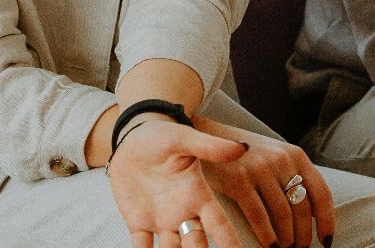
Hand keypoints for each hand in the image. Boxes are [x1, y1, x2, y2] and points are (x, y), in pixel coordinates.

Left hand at [107, 118, 248, 247]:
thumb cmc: (163, 137)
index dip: (229, 241)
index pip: (219, 224)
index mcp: (198, 195)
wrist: (133, 139)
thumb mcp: (184, 139)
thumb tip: (241, 147)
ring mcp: (162, 221)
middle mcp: (183, 213)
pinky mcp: (139, 223)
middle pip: (195, 243)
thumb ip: (210, 146)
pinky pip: (142, 246)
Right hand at [193, 118, 336, 247]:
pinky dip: (266, 236)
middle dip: (303, 236)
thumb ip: (292, 176)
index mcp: (295, 155)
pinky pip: (258, 216)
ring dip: (286, 239)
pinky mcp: (237, 179)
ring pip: (283, 215)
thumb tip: (313, 215)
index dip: (327, 221)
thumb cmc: (245, 153)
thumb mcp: (274, 155)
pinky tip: (268, 245)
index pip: (321, 193)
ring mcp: (259, 168)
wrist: (207, 136)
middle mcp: (281, 160)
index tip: (326, 240)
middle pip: (302, 208)